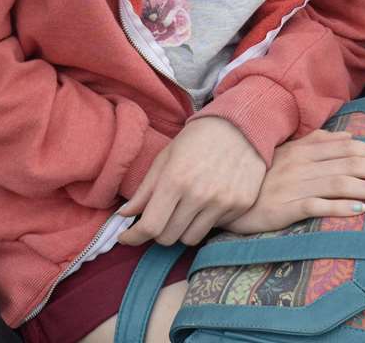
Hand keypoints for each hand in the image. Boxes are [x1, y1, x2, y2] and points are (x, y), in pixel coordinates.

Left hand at [117, 117, 265, 246]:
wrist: (239, 126)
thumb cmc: (196, 140)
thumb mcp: (165, 158)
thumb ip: (145, 190)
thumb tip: (124, 215)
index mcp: (175, 179)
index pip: (150, 226)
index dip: (133, 237)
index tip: (126, 237)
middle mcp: (199, 194)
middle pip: (168, 238)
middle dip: (157, 231)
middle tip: (158, 217)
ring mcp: (222, 202)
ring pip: (190, 238)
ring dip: (181, 230)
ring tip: (183, 211)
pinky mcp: (240, 205)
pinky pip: (213, 228)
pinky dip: (204, 222)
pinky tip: (205, 203)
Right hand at [225, 130, 364, 234]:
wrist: (225, 194)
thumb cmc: (261, 175)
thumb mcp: (289, 153)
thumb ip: (319, 142)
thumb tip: (350, 136)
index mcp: (307, 148)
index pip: (352, 147)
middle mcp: (305, 163)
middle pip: (356, 163)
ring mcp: (296, 184)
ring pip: (344, 183)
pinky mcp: (285, 207)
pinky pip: (317, 205)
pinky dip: (340, 206)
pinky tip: (361, 209)